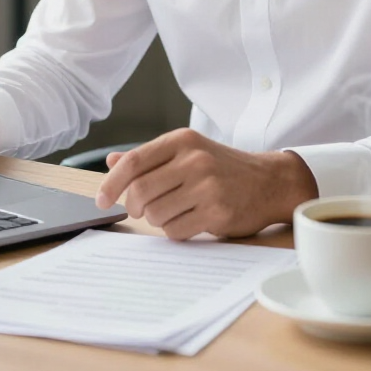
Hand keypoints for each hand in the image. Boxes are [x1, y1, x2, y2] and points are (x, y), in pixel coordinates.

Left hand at [94, 128, 317, 239]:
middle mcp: (194, 159)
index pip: (134, 161)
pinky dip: (175, 231)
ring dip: (157, 219)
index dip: (112, 182)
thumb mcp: (188, 151)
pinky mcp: (217, 212)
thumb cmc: (222, 167)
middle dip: (134, 206)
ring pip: (156, 214)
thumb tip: (112, 161)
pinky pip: (176, 231)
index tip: (101, 199)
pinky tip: (190, 220)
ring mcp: (207, 186)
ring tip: (174, 211)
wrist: (268, 181)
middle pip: (140, 191)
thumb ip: (151, 157)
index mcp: (182, 140)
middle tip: (140, 210)